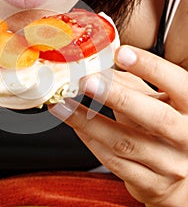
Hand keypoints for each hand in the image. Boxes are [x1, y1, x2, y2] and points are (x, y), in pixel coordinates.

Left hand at [49, 45, 187, 205]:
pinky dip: (90, 140)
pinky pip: (114, 161)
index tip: (120, 53)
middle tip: (87, 81)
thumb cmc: (165, 131)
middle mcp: (187, 137)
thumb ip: (132, 84)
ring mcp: (170, 165)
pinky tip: (74, 125)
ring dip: (88, 121)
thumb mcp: (158, 103)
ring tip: (63, 104)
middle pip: (154, 117)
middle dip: (117, 97)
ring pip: (124, 141)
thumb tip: (97, 66)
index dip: (150, 67)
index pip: (177, 83)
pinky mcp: (151, 185)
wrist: (182, 178)